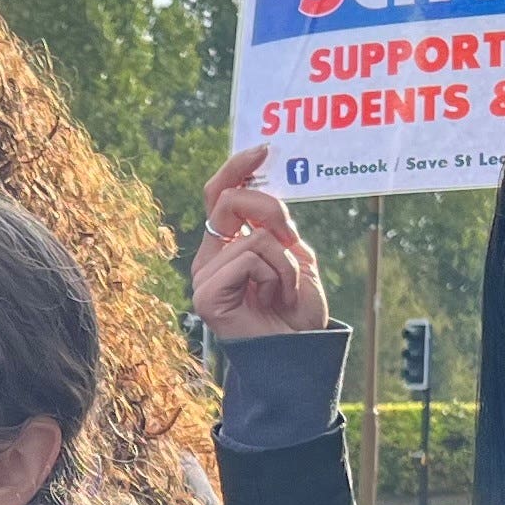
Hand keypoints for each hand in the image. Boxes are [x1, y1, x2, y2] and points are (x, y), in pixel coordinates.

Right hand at [192, 145, 330, 341]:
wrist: (299, 355)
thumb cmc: (298, 312)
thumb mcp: (295, 255)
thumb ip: (274, 224)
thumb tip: (258, 187)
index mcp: (227, 245)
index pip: (220, 194)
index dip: (237, 168)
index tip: (263, 149)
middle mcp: (210, 257)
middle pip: (229, 201)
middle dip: (271, 209)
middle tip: (292, 237)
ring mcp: (205, 276)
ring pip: (254, 236)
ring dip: (286, 261)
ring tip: (286, 290)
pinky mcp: (206, 294)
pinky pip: (250, 257)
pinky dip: (277, 274)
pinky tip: (276, 298)